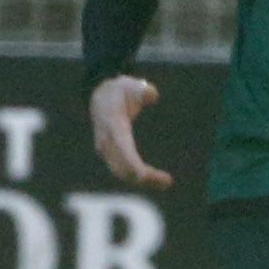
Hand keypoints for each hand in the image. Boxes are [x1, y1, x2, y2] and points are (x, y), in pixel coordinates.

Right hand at [89, 73, 168, 188]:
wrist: (100, 97)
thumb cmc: (120, 91)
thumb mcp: (130, 85)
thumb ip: (142, 90)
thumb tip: (152, 95)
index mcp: (112, 127)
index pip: (122, 150)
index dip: (132, 165)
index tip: (144, 175)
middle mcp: (106, 143)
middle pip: (123, 167)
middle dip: (144, 178)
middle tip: (168, 182)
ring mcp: (106, 151)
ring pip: (123, 173)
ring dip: (144, 180)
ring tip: (166, 182)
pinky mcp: (110, 156)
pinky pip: (124, 171)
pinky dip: (139, 178)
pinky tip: (158, 180)